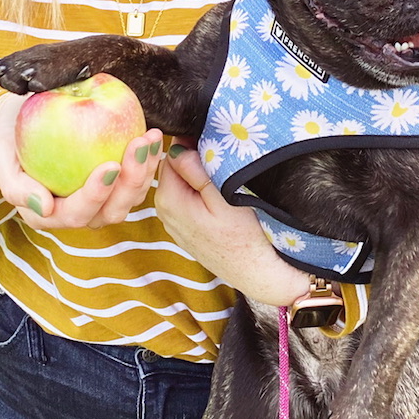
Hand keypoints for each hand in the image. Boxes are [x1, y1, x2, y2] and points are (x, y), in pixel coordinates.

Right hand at [0, 92, 162, 230]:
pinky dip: (148, 160)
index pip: (76, 213)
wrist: (21, 122)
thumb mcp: (0, 158)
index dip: (96, 194)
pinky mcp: (115, 183)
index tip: (110, 165)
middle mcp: (78, 213)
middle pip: (111, 211)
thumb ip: (14, 185)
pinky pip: (136, 179)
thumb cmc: (9, 139)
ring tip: (149, 138)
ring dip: (145, 171)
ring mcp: (99, 200)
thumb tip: (41, 207)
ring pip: (129, 198)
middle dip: (130, 183)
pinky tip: (153, 138)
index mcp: (48, 215)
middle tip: (138, 145)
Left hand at [154, 144, 309, 304]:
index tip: (214, 149)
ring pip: (181, 184)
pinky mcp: (185, 230)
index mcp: (168, 198)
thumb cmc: (243, 235)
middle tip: (221, 165)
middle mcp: (163, 210)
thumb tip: (176, 146)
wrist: (255, 272)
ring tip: (222, 183)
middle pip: (172, 169)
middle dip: (192, 161)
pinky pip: (187, 200)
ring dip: (197, 178)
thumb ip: (195, 169)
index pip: (169, 155)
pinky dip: (199, 195)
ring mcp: (173, 222)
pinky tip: (219, 202)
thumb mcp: (222, 194)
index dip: (191, 146)